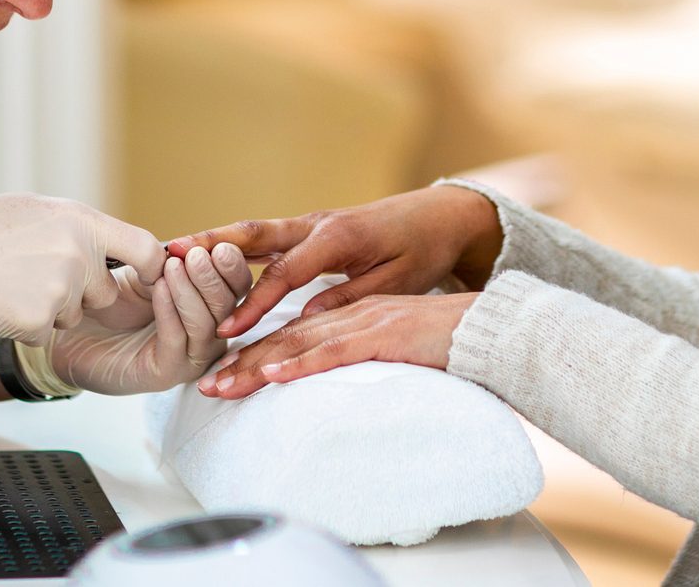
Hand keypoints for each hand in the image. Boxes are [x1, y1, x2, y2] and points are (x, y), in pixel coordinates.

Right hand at [0, 194, 165, 344]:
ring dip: (50, 310)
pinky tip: (0, 303)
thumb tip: (109, 245)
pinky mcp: (39, 321)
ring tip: (12, 283)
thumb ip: (77, 229)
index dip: (151, 268)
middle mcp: (78, 253)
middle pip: (104, 292)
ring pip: (73, 315)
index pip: (144, 247)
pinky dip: (25, 326)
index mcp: (81, 221)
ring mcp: (61, 289)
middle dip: (81, 295)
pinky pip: (45, 333)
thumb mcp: (35, 211)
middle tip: (36, 277)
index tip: (147, 279)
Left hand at [49, 243, 252, 393]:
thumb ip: (172, 259)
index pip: (235, 286)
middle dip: (214, 278)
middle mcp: (206, 334)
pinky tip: (160, 288)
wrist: (69, 332)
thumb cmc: (108, 300)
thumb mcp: (145, 270)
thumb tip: (196, 246)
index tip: (218, 244)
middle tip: (198, 254)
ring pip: (206, 326)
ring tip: (175, 266)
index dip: (231, 265)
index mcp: (208, 306)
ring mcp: (188, 357)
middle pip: (228, 307)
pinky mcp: (165, 374)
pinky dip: (170, 312)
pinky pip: (176, 342)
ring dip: (192, 292)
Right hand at [166, 185, 503, 339]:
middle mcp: (315, 224)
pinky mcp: (308, 229)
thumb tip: (307, 318)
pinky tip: (203, 257)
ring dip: (211, 240)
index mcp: (337, 237)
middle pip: (253, 236)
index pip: (285, 274)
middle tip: (167, 256)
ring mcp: (308, 223)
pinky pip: (263, 238)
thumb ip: (351, 298)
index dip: (254, 303)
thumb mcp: (397, 282)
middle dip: (209, 246)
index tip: (227, 329)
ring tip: (169, 250)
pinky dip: (231, 245)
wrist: (441, 216)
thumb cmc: (422, 250)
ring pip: (252, 233)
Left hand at [194, 293, 477, 398]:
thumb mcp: (398, 347)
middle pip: (286, 338)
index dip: (256, 354)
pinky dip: (301, 365)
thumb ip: (366, 355)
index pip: (294, 336)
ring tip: (223, 386)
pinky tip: (275, 376)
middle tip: (205, 385)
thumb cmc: (451, 343)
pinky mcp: (385, 335)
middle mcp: (352, 312)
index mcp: (353, 314)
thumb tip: (337, 382)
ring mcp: (367, 320)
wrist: (493, 327)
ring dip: (257, 366)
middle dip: (242, 362)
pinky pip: (334, 352)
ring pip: (299, 344)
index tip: (225, 375)